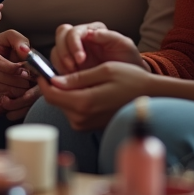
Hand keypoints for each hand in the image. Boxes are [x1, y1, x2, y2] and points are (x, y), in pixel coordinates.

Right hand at [0, 30, 35, 117]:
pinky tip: (15, 96)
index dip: (14, 68)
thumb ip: (18, 40)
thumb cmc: (1, 51)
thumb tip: (24, 51)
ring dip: (13, 93)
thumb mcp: (9, 39)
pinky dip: (7, 103)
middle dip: (17, 82)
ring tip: (24, 88)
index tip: (25, 71)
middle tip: (28, 81)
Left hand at [37, 61, 151, 130]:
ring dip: (64, 92)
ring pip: (63, 105)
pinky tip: (85, 89)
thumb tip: (55, 80)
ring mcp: (86, 124)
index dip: (43, 80)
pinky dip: (73, 99)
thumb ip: (78, 78)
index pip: (50, 94)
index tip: (43, 68)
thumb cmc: (130, 80)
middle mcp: (82, 118)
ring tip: (78, 78)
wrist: (150, 98)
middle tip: (62, 69)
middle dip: (54, 85)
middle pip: (55, 100)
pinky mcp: (89, 126)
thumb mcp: (104, 71)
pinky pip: (73, 110)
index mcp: (84, 103)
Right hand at [51, 22, 147, 73]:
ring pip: (56, 52)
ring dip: (60, 64)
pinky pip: (57, 68)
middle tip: (72, 67)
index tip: (80, 58)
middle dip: (64, 52)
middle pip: (60, 37)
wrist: (132, 80)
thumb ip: (108, 36)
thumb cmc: (128, 60)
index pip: (74, 31)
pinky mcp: (69, 68)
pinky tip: (70, 82)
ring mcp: (72, 53)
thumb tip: (89, 33)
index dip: (73, 44)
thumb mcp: (125, 45)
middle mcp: (80, 39)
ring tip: (72, 77)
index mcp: (92, 31)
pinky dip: (60, 74)